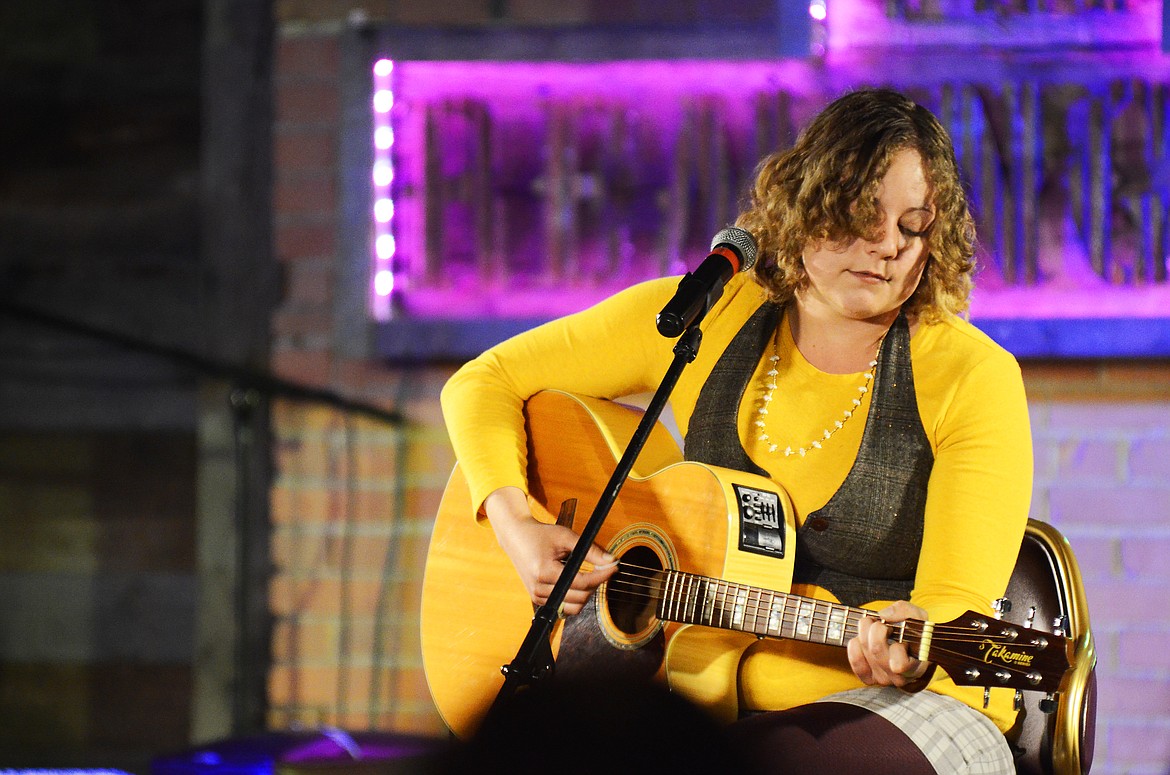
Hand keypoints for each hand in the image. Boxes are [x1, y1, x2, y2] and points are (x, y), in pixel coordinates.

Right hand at [484, 487, 617, 615]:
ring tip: (591, 575)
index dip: (601, 576)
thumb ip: (590, 550)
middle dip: (597, 584)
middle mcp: (539, 588)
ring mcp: (537, 596)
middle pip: (580, 597)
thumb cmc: (541, 535)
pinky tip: (578, 583)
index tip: (613, 568)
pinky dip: (575, 598)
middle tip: (604, 569)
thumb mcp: (566, 537)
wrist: (516, 538)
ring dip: (587, 593)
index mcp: (544, 571)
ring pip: (573, 607)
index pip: (581, 582)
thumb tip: (611, 561)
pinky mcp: (537, 600)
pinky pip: (563, 608)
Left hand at [846, 600, 932, 688]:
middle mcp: (900, 678)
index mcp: (916, 667)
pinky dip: (855, 645)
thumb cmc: (914, 633)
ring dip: (865, 633)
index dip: (895, 644)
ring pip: (865, 651)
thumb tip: (884, 616)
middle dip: (876, 628)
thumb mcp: (917, 617)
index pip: (899, 664)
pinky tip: (862, 640)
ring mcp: (884, 679)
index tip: (896, 631)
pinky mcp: (869, 678)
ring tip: (873, 629)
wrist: (905, 645)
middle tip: (881, 624)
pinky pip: (855, 660)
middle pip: (877, 649)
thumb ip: (904, 611)